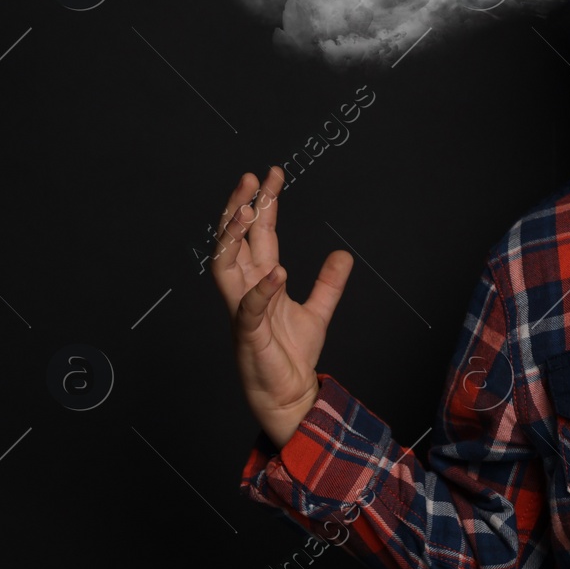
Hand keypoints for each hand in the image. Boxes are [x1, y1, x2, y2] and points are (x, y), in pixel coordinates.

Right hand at [210, 165, 354, 447]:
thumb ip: (329, 283)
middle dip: (241, 207)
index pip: (259, 234)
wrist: (290, 395)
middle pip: (235, 240)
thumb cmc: (292, 356)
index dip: (265, 203)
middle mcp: (246, 290)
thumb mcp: (319, 311)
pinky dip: (261, 290)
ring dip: (233, 237)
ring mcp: (242, 310)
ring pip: (225, 265)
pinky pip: (248, 307)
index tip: (273, 174)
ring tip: (246, 209)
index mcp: (262, 280)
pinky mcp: (247, 335)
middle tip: (251, 178)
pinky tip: (277, 272)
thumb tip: (343, 254)